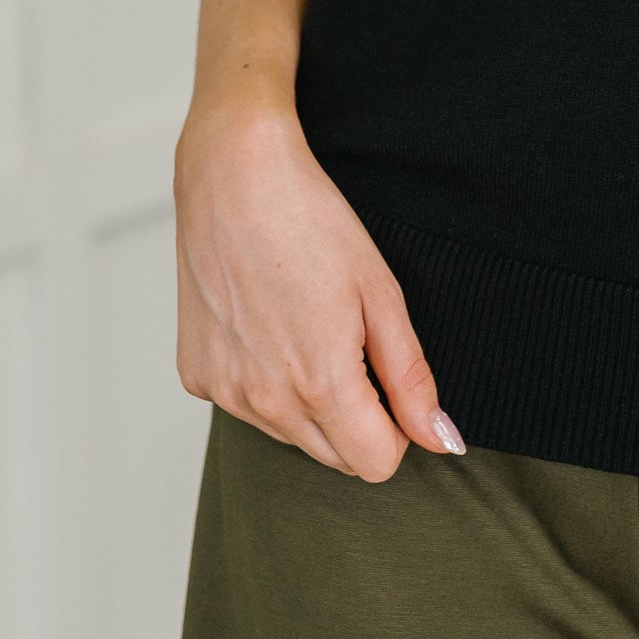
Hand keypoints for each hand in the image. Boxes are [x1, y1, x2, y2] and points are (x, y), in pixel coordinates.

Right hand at [174, 90, 463, 481]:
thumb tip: (441, 439)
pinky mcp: (196, 374)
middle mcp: (265, 401)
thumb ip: (411, 379)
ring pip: (291, 433)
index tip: (388, 377)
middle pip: (335, 456)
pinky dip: (264, 379)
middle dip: (356, 417)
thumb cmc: (310, 220)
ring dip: (309, 400)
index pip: (377, 465)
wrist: (233, 173)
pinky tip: (265, 322)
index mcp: (321, 383)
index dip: (397, 426)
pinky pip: (247, 406)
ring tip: (304, 323)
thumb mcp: (380, 293)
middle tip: (349, 341)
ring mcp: (224, 390)